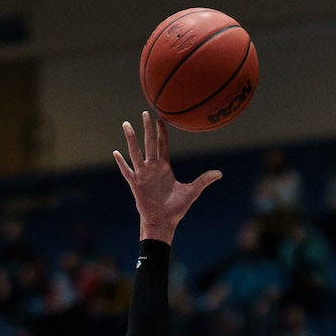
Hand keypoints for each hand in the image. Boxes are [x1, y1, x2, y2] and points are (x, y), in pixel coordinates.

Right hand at [114, 111, 221, 242]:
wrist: (164, 223)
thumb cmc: (175, 209)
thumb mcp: (192, 191)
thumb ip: (204, 180)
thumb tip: (219, 173)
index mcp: (164, 168)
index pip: (162, 145)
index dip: (161, 132)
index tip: (160, 119)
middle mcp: (152, 169)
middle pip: (149, 143)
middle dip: (147, 128)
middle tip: (145, 112)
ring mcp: (143, 176)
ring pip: (136, 153)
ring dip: (131, 139)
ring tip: (126, 124)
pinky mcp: (136, 185)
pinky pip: (127, 171)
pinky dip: (121, 162)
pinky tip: (116, 152)